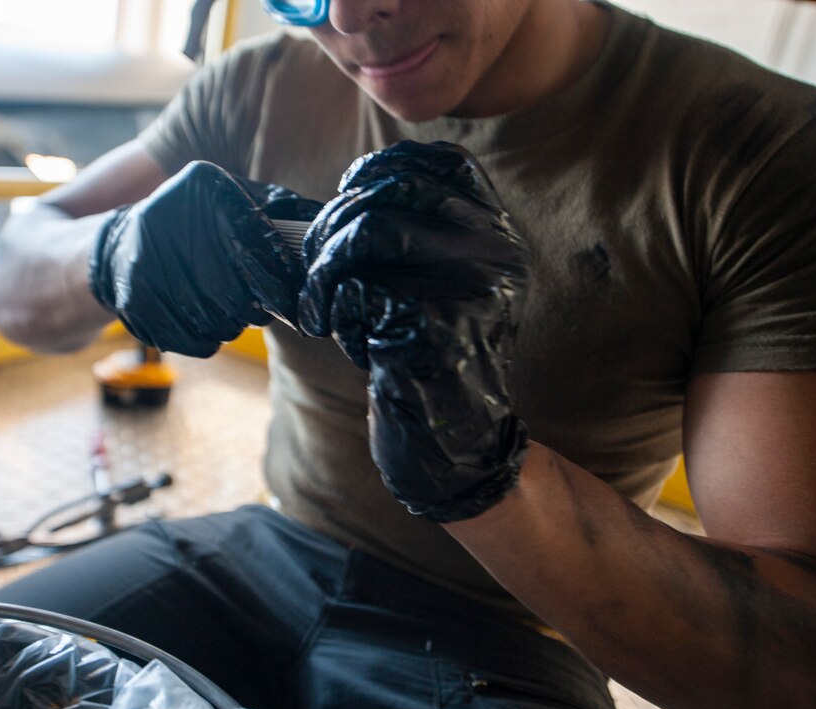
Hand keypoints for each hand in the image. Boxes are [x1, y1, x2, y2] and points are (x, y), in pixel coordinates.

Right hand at [89, 161, 321, 356]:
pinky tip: (196, 319)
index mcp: (204, 185)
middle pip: (242, 293)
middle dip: (255, 308)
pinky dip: (205, 340)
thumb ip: (283, 211)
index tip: (289, 301)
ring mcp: (147, 260)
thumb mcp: (237, 202)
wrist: (120, 249)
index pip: (260, 249)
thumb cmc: (199, 228)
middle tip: (253, 305)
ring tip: (220, 307)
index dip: (281, 285)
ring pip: (222, 323)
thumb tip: (335, 229)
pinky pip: (197, 342)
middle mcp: (170, 215)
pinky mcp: (135, 300)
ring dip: (231, 325)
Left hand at [298, 141, 530, 521]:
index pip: (440, 162)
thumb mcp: (441, 282)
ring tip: (321, 306)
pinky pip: (355, 290)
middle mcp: (495, 252)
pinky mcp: (435, 327)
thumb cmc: (428, 353)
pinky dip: (334, 313)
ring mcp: (469, 289)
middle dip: (331, 226)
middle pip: (388, 194)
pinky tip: (349, 339)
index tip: (350, 196)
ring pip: (365, 234)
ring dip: (324, 271)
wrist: (451, 439)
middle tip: (315, 268)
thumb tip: (350, 191)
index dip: (380, 171)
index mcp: (499, 234)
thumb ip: (415, 231)